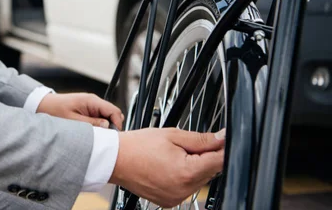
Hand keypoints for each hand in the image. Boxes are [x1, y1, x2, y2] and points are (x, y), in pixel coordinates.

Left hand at [36, 92, 123, 129]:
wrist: (44, 105)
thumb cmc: (56, 111)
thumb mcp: (73, 121)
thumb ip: (92, 124)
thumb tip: (108, 126)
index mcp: (92, 101)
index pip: (114, 111)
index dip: (117, 124)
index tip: (114, 137)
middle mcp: (94, 101)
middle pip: (113, 113)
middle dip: (113, 126)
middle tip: (106, 138)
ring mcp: (91, 105)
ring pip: (107, 116)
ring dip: (106, 126)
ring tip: (98, 136)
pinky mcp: (88, 109)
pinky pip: (99, 117)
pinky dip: (100, 125)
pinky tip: (94, 132)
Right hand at [110, 127, 224, 207]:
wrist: (115, 159)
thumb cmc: (139, 145)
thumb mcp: (172, 135)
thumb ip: (201, 139)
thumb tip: (222, 138)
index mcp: (186, 172)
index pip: (219, 161)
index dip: (220, 148)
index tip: (219, 139)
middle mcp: (183, 189)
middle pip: (210, 171)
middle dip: (204, 156)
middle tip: (185, 144)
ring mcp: (176, 198)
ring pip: (198, 180)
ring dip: (194, 167)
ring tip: (172, 155)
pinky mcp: (169, 201)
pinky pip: (186, 188)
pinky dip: (183, 176)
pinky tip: (168, 166)